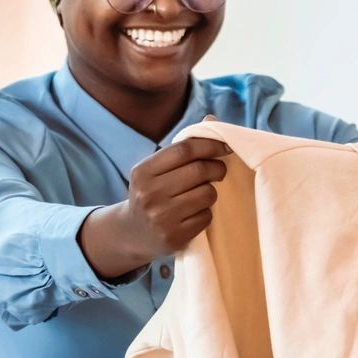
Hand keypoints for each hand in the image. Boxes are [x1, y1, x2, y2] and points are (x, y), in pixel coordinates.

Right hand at [80, 136, 231, 277]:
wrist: (132, 233)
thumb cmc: (151, 193)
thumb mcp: (157, 169)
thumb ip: (183, 146)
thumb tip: (211, 119)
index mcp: (142, 172)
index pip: (184, 150)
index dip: (210, 145)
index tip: (224, 147)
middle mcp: (149, 194)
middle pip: (199, 171)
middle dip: (217, 168)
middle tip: (218, 170)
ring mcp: (161, 218)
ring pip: (207, 194)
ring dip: (211, 191)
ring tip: (201, 194)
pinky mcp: (174, 237)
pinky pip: (206, 216)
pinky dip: (206, 212)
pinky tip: (194, 213)